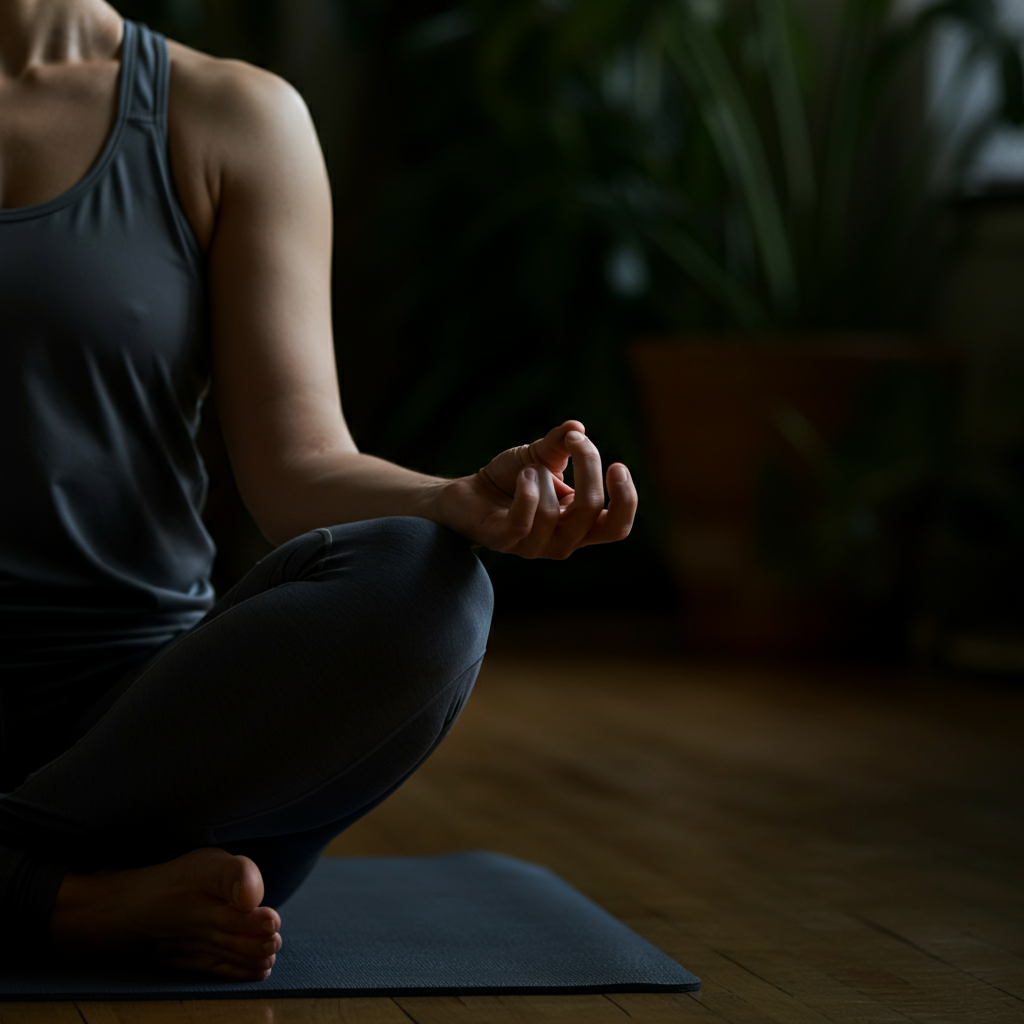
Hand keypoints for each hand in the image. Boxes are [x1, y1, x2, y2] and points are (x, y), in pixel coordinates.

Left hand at [434, 420, 637, 557]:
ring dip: (543, 477)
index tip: (617, 465)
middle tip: (574, 441)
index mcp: (580, 524)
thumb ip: (562, 443)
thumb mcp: (541, 455)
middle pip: (592, 512)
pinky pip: (523, 521)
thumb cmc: (511, 479)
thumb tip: (578, 428)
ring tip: (529, 469)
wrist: (468, 493)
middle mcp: (562, 541)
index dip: (626, 500)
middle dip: (587, 468)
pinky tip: (523, 476)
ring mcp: (533, 546)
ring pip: (554, 514)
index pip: (617, 527)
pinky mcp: (504, 541)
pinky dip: (526, 492)